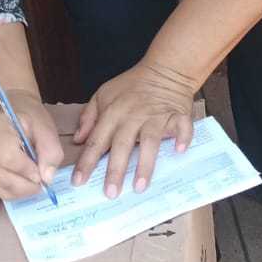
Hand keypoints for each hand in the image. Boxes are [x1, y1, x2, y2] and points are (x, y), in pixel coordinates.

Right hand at [0, 91, 63, 199]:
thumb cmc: (29, 118)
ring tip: (34, 183)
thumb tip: (46, 178)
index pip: (7, 157)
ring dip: (21, 191)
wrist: (11, 111)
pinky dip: (14, 192)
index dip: (26, 170)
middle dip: (26, 185)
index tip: (41, 173)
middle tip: (41, 182)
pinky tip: (24, 184)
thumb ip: (50, 151)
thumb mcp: (46, 127)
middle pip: (1, 176)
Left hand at [73, 60, 194, 196]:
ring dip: (145, 164)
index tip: (79, 182)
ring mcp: (157, 116)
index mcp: (112, 113)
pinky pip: (182, 127)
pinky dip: (182, 137)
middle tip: (110, 193)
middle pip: (122, 145)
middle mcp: (133, 116)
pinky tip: (179, 151)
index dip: (87, 162)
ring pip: (150, 141)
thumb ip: (89, 117)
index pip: (96, 140)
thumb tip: (79, 140)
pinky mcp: (178, 114)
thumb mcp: (103, 94)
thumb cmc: (132, 85)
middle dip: (115, 170)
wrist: (164, 69)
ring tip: (140, 187)